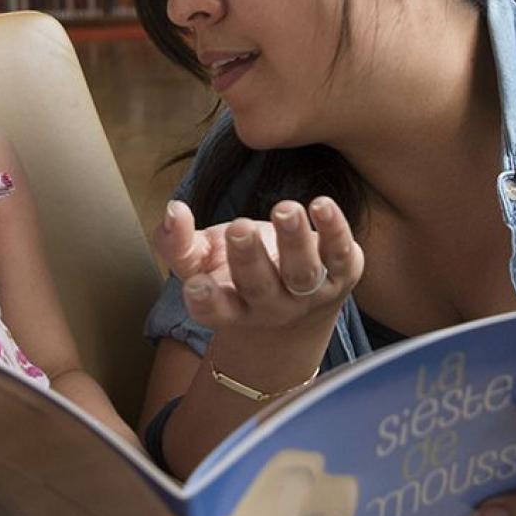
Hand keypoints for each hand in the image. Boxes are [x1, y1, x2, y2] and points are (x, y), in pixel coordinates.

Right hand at [153, 197, 363, 335]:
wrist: (299, 307)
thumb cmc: (238, 275)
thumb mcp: (202, 263)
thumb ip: (177, 242)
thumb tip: (173, 209)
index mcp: (232, 308)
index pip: (215, 310)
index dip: (205, 301)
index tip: (196, 285)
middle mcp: (271, 308)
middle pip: (259, 287)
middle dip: (249, 259)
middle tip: (240, 228)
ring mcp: (310, 294)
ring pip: (303, 273)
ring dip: (294, 241)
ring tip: (285, 209)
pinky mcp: (343, 274)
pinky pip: (341, 253)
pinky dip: (334, 229)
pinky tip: (321, 205)